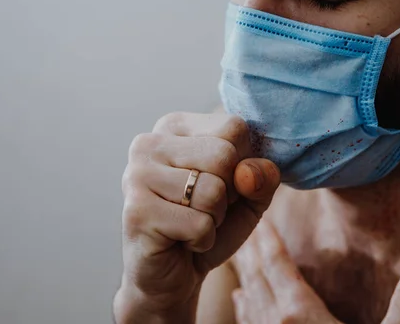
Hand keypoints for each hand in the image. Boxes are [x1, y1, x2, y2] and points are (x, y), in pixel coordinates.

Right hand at [114, 113, 280, 322]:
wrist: (172, 273)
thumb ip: (262, 176)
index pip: (234, 127)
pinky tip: (181, 241)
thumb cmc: (209, 224)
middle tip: (204, 208)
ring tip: (191, 223)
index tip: (221, 183)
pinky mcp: (136, 211)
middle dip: (229, 193)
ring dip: (215, 219)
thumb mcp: (249, 196)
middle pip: (224, 155)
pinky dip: (202, 240)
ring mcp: (137, 175)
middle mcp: (149, 143)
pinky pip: (199, 225)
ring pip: (213, 191)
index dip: (243, 163)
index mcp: (174, 127)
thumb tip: (249, 172)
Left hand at [232, 220, 399, 323]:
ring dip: (246, 271)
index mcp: (300, 314)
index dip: (268, 237)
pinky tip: (241, 298)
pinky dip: (244, 305)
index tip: (260, 214)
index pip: (277, 263)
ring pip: (250, 298)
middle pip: (257, 275)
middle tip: (244, 220)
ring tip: (241, 251)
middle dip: (252, 247)